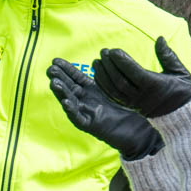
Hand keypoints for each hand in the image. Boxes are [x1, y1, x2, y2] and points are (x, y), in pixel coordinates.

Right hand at [47, 59, 162, 159]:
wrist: (141, 134)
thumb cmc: (133, 112)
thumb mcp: (120, 90)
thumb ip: (112, 76)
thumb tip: (104, 57)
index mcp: (94, 92)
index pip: (76, 78)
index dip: (66, 69)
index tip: (56, 60)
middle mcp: (88, 103)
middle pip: (70, 89)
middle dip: (60, 79)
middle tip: (50, 69)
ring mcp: (89, 115)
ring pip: (71, 102)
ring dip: (61, 93)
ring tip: (53, 83)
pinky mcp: (93, 127)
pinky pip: (79, 119)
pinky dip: (72, 111)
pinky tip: (65, 102)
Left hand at [94, 36, 190, 117]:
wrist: (185, 117)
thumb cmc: (184, 91)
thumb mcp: (180, 71)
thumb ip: (168, 55)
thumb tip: (160, 38)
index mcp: (155, 85)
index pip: (134, 72)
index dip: (122, 61)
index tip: (113, 50)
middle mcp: (143, 96)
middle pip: (120, 81)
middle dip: (109, 66)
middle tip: (103, 52)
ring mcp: (136, 104)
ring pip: (114, 91)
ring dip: (103, 76)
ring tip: (97, 62)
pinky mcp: (131, 108)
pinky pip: (114, 98)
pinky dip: (104, 87)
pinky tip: (98, 76)